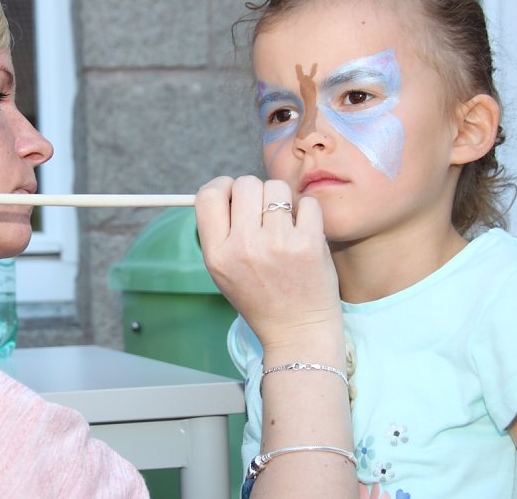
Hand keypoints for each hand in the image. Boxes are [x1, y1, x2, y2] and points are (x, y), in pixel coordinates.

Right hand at [195, 176, 341, 351]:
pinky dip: (307, 212)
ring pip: (276, 187)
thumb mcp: (223, 272)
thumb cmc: (261, 298)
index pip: (208, 195)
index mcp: (217, 254)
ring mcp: (277, 244)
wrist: (298, 332)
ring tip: (284, 223)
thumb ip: (220, 232)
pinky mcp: (309, 244)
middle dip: (255, 192)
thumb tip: (226, 187)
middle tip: (263, 212)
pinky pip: (306, 203)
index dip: (221, 187)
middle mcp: (244, 247)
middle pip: (244, 184)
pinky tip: (303, 232)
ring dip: (281, 199)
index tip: (233, 195)